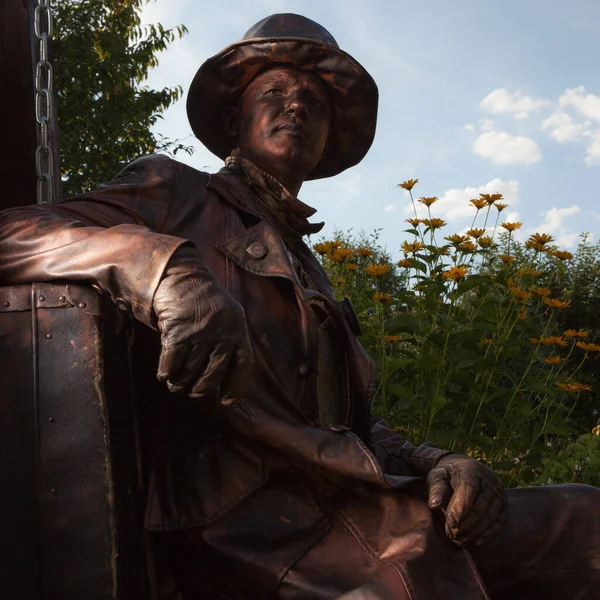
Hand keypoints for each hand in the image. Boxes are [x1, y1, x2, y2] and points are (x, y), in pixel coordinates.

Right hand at [153, 250, 252, 403]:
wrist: (179, 274)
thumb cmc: (202, 299)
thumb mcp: (226, 314)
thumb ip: (228, 339)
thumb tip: (222, 379)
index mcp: (238, 327)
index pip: (243, 364)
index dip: (235, 386)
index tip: (226, 401)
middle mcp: (223, 331)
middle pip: (214, 374)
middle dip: (201, 389)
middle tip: (193, 392)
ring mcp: (201, 331)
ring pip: (190, 371)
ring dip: (180, 382)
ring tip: (175, 384)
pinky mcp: (178, 330)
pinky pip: (172, 362)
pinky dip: (166, 372)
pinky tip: (163, 375)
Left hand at [426, 453, 506, 546]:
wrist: (463, 469)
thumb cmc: (447, 476)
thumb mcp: (437, 477)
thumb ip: (436, 489)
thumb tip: (434, 504)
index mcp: (470, 472)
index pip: (468, 490)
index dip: (459, 509)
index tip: (450, 524)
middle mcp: (488, 481)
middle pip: (480, 507)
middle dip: (466, 525)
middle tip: (453, 536)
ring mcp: (499, 493)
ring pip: (490, 517)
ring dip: (475, 532)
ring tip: (461, 540)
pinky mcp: (504, 504)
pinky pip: (499, 522)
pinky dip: (489, 534)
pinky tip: (477, 541)